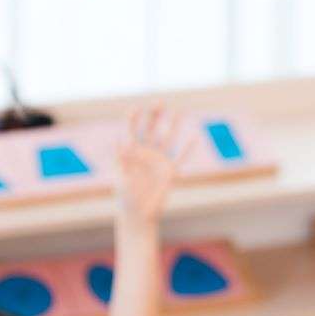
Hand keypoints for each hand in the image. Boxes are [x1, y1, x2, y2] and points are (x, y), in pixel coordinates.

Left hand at [115, 103, 189, 222]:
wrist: (138, 214)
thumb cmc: (124, 197)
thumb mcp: (121, 177)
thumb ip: (121, 159)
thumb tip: (121, 140)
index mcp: (130, 153)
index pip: (132, 130)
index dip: (133, 118)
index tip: (136, 109)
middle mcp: (146, 153)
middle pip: (151, 129)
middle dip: (155, 115)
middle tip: (160, 101)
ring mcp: (159, 161)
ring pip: (168, 138)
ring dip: (173, 125)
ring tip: (179, 110)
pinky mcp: (170, 172)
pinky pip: (181, 158)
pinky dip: (188, 149)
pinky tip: (194, 137)